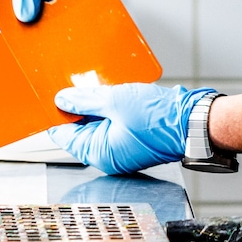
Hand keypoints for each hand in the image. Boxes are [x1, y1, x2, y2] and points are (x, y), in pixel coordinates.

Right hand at [0, 0, 124, 29]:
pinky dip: (60, 12)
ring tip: (61, 24)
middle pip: (13, 16)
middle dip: (29, 24)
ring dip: (47, 20)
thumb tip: (24, 17)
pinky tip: (71, 14)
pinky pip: (52, 9)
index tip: (23, 39)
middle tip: (45, 34)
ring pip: (34, 15)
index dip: (4, 26)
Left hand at [50, 83, 215, 175]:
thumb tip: (63, 99)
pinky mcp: (133, 140)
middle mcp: (109, 156)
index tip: (48, 100)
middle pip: (80, 130)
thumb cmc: (159, 118)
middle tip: (72, 86)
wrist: (193, 122)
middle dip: (76, 108)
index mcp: (99, 152)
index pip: (64, 136)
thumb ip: (84, 100)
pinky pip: (113, 124)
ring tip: (95, 87)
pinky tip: (112, 94)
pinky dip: (110, 110)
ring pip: (98, 124)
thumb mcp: (114, 101)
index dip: (55, 115)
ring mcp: (122, 149)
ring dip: (95, 107)